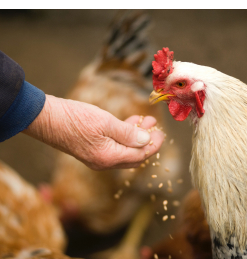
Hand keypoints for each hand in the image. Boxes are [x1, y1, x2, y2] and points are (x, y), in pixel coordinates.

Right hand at [23, 95, 165, 169]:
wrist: (48, 119)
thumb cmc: (76, 119)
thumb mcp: (106, 123)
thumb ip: (127, 134)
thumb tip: (146, 142)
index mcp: (108, 158)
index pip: (139, 156)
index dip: (153, 145)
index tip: (162, 132)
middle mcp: (103, 161)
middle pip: (133, 156)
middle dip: (147, 142)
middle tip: (156, 126)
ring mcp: (96, 156)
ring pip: (124, 150)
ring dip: (137, 136)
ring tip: (147, 120)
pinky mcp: (92, 148)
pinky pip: (114, 146)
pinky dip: (125, 135)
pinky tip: (130, 122)